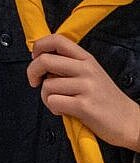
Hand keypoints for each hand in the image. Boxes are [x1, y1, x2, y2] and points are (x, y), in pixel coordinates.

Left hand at [27, 34, 139, 150]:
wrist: (130, 122)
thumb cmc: (105, 100)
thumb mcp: (91, 75)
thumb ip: (69, 65)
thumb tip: (40, 60)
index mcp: (87, 59)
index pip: (58, 40)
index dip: (39, 46)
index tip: (35, 57)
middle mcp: (87, 70)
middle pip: (45, 61)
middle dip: (32, 72)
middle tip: (35, 81)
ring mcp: (87, 87)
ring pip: (47, 85)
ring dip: (46, 97)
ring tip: (60, 102)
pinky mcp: (84, 105)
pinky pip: (53, 102)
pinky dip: (54, 108)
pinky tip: (65, 111)